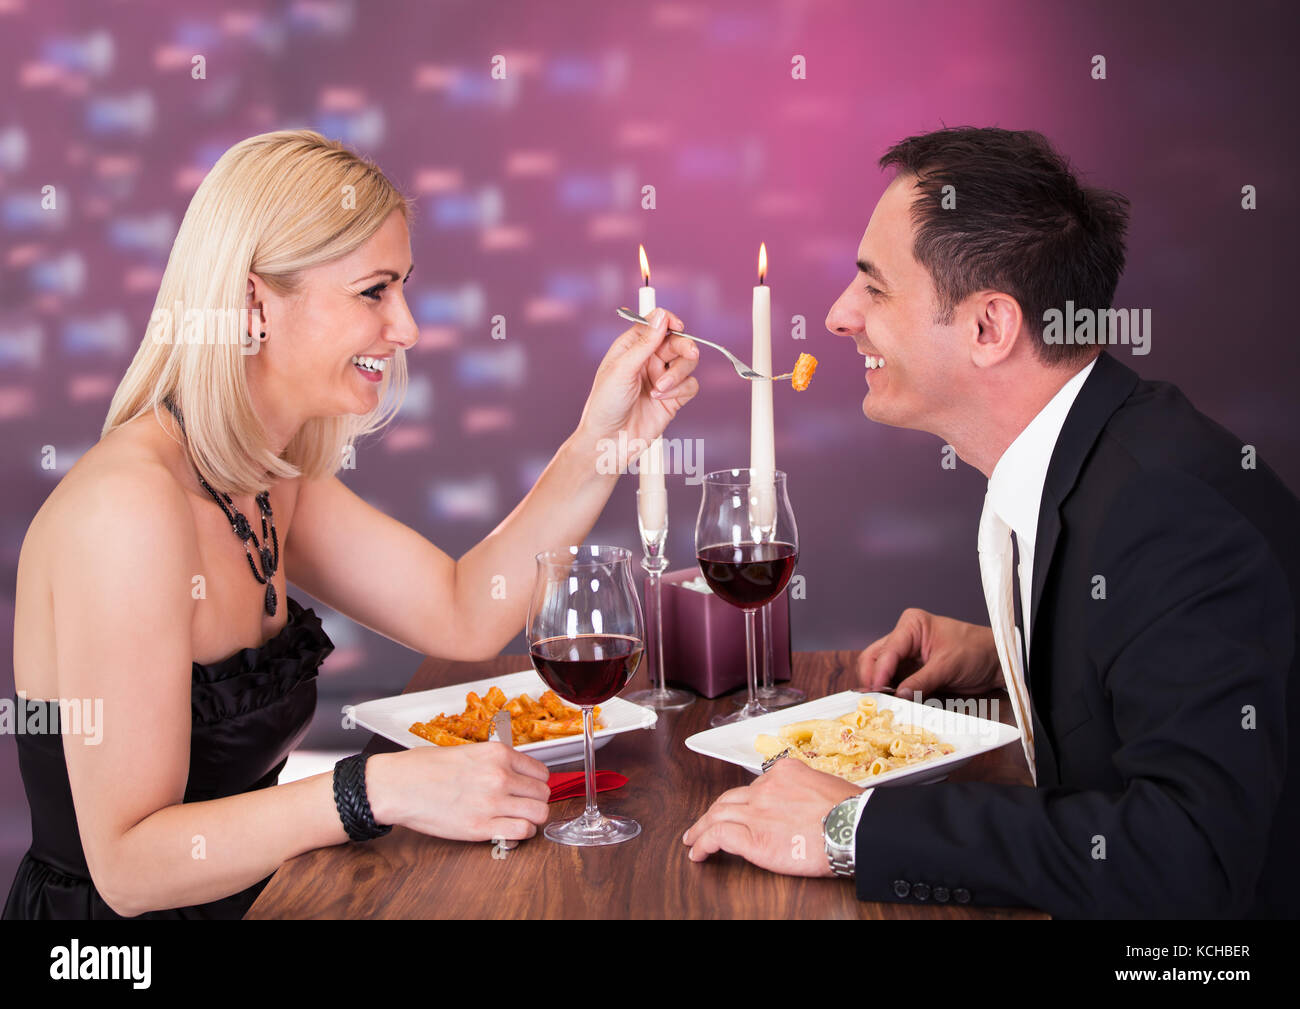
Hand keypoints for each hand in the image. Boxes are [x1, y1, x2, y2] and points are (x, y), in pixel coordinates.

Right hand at [368, 743, 551, 841]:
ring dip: (532, 818)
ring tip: (517, 818)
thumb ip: (494, 761)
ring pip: (540, 814)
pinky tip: (509, 830)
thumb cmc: (423, 767)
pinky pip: (522, 832)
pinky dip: (521, 833)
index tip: (529, 789)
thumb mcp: (467, 751)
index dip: (536, 783)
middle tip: (522, 805)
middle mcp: (500, 776)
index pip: (541, 772)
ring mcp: (492, 802)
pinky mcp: (481, 827)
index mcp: (497, 754)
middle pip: (544, 793)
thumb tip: (515, 773)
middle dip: (535, 801)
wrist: (397, 785)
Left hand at [574, 307, 699, 459]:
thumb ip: (645, 342)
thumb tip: (662, 316)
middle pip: (677, 341)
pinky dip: (680, 390)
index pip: (656, 323)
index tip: (677, 325)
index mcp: (632, 347)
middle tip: (688, 353)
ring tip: (660, 388)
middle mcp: (648, 360)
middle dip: (684, 347)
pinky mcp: (673, 398)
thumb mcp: (622, 369)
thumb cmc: (605, 405)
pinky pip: (690, 385)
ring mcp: (662, 379)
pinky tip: (661, 399)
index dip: (669, 321)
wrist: (609, 441)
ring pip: (687, 363)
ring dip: (678, 374)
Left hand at [681, 758, 860, 876]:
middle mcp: (765, 788)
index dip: (741, 802)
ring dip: (701, 829)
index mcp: (784, 773)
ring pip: (716, 816)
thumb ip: (806, 791)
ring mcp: (757, 811)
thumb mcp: (825, 786)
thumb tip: (807, 806)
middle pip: (728, 799)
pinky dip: (703, 844)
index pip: (753, 786)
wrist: (854, 827)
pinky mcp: (754, 837)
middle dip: (713, 812)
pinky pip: (718, 837)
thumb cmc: (850, 812)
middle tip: (703, 824)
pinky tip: (698, 853)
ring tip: (692, 840)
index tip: (738, 810)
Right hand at [858, 607, 1001, 699]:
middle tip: (872, 699)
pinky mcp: (911, 672)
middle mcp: (904, 638)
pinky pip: (893, 682)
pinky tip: (889, 704)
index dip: (879, 671)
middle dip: (872, 678)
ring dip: (878, 688)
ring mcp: (906, 656)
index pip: (888, 650)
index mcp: (912, 625)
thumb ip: (921, 681)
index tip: (876, 691)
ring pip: (879, 671)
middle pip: (874, 658)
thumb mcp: (948, 666)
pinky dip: (889, 693)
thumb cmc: (977, 651)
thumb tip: (898, 696)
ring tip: (879, 704)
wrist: (996, 662)